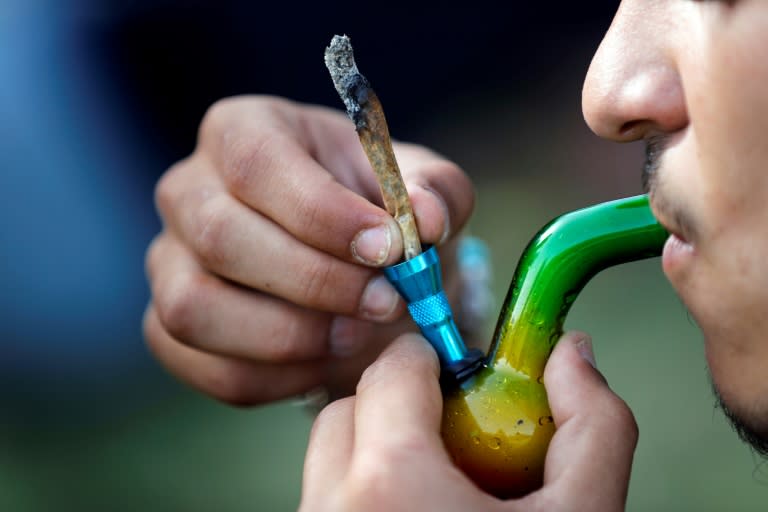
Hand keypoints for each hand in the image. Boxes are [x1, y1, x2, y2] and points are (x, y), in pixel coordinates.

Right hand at [143, 96, 474, 403]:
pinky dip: (279, 379)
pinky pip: (210, 368)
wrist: (348, 259)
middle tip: (387, 302)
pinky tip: (328, 361)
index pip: (257, 163)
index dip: (322, 213)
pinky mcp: (170, 327)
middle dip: (315, 281)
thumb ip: (435, 191)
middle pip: (221, 237)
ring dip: (289, 336)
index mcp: (242, 131)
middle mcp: (189, 191)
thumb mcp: (415, 186)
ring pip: (195, 308)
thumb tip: (428, 219)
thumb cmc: (372, 209)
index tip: (390, 249)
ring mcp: (168, 262)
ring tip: (356, 334)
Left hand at [300, 331, 636, 510]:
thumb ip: (592, 425)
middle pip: (349, 408)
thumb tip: (571, 353)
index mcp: (389, 483)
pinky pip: (323, 494)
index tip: (462, 377)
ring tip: (436, 478)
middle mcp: (331, 507)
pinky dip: (360, 487)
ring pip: (328, 453)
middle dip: (398, 403)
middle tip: (453, 430)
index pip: (393, 370)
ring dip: (376, 446)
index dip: (432, 361)